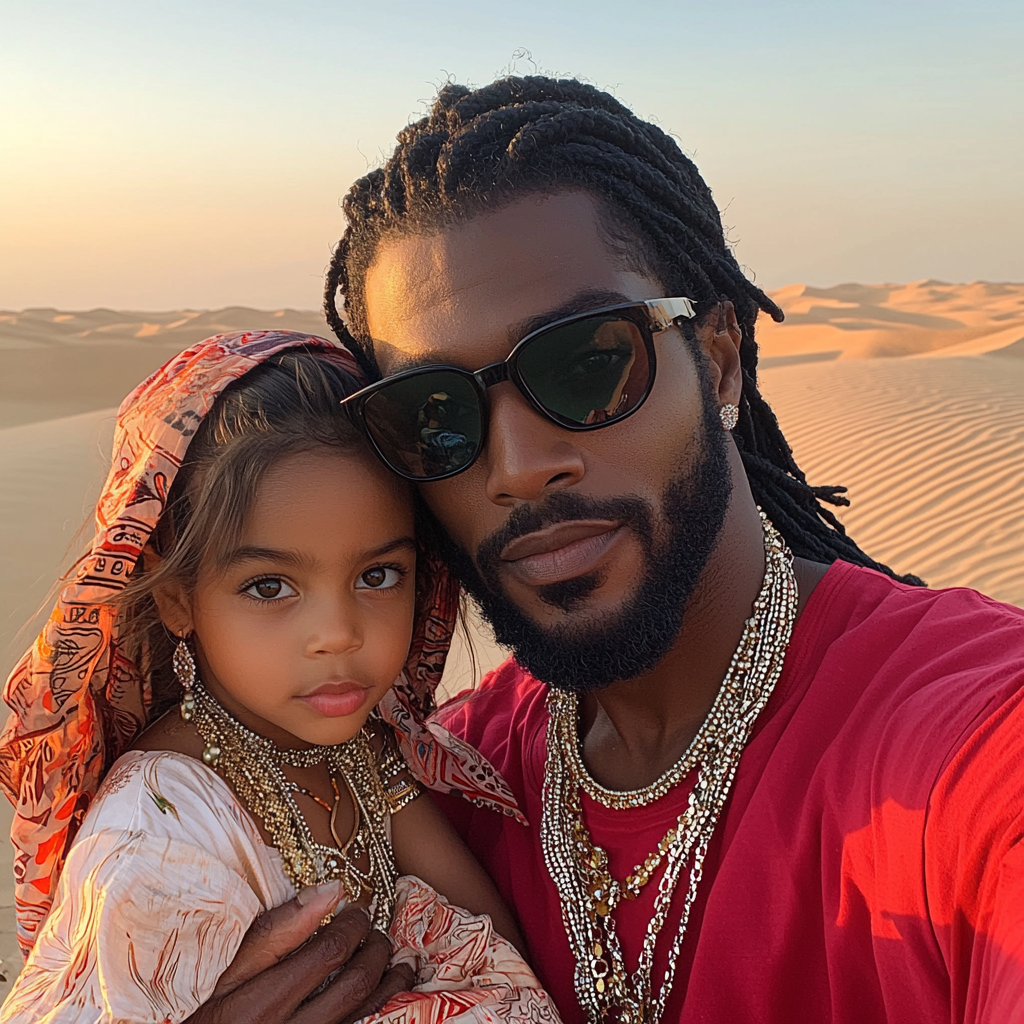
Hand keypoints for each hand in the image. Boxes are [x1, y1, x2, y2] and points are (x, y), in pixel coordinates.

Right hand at [183, 881, 414, 1023]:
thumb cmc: (208, 1013)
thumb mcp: (227, 971)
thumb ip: (276, 932)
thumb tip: (330, 890)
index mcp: (264, 1003)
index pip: (329, 953)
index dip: (352, 925)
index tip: (355, 910)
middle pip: (356, 983)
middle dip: (376, 950)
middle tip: (377, 932)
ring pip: (369, 1013)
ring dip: (391, 982)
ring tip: (399, 961)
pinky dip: (383, 1009)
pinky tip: (388, 995)